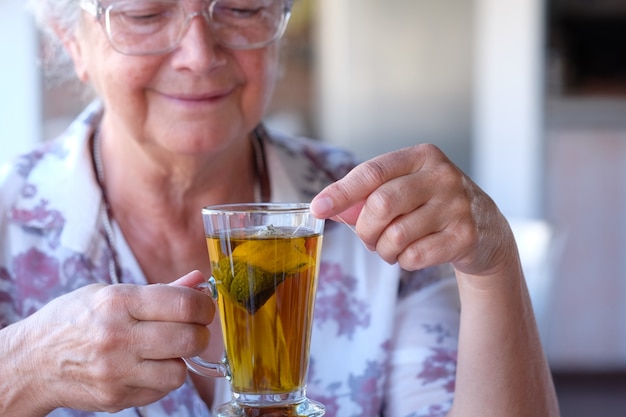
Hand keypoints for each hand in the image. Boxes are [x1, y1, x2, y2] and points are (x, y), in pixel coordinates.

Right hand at [12, 270, 214, 413]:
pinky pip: (161, 390)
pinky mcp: (115, 397)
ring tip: (165, 350)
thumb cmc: (73, 320)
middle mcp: (117, 337)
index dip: (204, 307)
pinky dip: (162, 378)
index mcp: (118, 302)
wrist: (31, 362)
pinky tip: (147, 366)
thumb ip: (160, 291)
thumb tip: (200, 282)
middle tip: (192, 330)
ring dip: (181, 360)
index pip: (183, 305)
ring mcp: (116, 371)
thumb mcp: (110, 293)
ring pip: (180, 371)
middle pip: (189, 339)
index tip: (204, 308)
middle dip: (200, 334)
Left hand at [310, 144, 517, 277]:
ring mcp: (457, 206)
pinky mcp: (465, 236)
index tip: (318, 208)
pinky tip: (413, 254)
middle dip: (365, 229)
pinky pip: (415, 256)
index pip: (372, 172)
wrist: (486, 231)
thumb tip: (329, 208)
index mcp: (422, 156)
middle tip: (368, 238)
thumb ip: (368, 196)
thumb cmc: (432, 207)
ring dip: (384, 250)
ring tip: (392, 248)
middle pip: (381, 204)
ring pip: (396, 235)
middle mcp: (442, 176)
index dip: (341, 192)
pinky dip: (404, 261)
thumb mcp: (405, 190)